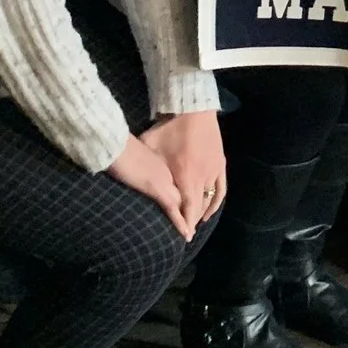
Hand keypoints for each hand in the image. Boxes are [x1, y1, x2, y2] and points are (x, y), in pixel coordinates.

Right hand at [107, 135, 191, 238]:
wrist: (115, 145)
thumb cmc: (118, 151)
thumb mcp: (132, 160)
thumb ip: (139, 169)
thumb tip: (136, 176)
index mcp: (163, 165)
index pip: (178, 185)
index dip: (184, 198)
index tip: (188, 209)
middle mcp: (169, 173)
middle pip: (186, 195)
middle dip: (191, 210)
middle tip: (194, 225)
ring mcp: (166, 180)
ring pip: (184, 204)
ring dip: (189, 219)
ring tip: (190, 234)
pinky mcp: (158, 189)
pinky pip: (173, 209)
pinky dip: (181, 223)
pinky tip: (186, 234)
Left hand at [140, 110, 224, 238]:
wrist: (194, 110)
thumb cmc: (170, 129)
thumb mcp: (151, 147)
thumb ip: (146, 165)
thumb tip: (127, 172)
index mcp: (186, 178)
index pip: (188, 211)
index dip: (186, 225)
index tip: (182, 237)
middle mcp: (203, 178)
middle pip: (199, 208)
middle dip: (192, 221)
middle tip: (185, 232)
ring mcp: (214, 171)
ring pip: (210, 199)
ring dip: (203, 211)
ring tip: (195, 221)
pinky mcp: (221, 164)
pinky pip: (220, 188)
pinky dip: (216, 200)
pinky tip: (210, 207)